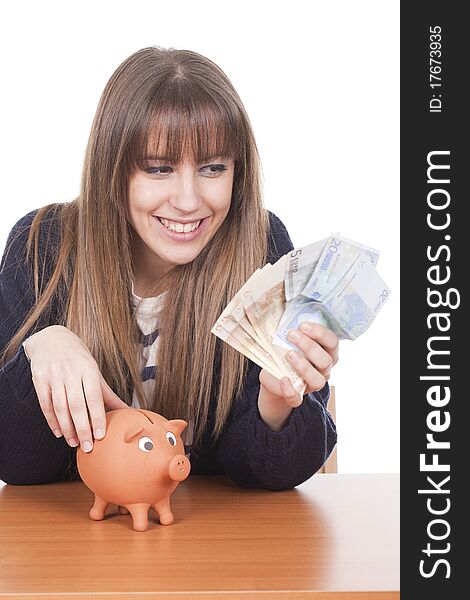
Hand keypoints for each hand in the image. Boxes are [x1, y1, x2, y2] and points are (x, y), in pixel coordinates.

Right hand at [24, 325, 128, 451]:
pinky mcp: (39, 380)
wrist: (52, 339)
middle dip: (82, 428)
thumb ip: (108, 393)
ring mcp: (53, 375)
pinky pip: (45, 404)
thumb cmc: (78, 358)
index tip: (101, 435)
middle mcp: (70, 371)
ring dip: (67, 428)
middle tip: (88, 447)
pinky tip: (59, 432)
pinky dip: (52, 421)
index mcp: (88, 368)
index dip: (97, 417)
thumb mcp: (95, 371)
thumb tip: (127, 411)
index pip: (94, 397)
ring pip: (60, 407)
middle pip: (76, 405)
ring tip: (74, 443)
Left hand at [258, 323, 338, 431]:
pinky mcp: (297, 396)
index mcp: (326, 352)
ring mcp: (311, 385)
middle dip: (309, 346)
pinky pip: (297, 399)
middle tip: (291, 335)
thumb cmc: (285, 351)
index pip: (333, 342)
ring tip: (288, 354)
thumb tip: (282, 308)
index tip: (302, 325)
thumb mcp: (290, 339)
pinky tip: (283, 379)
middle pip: (326, 360)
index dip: (320, 333)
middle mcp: (323, 370)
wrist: (273, 376)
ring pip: (318, 380)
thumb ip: (293, 328)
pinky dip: (290, 390)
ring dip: (304, 366)